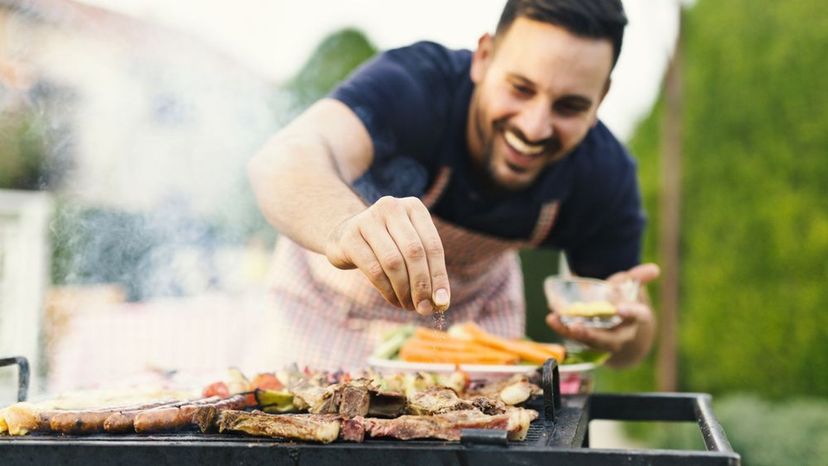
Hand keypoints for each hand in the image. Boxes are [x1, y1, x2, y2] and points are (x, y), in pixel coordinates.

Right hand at [324, 196, 449, 314]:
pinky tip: (394, 300)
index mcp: (413, 207)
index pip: (433, 245)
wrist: (344, 236)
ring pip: (394, 262)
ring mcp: (368, 220)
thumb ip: (427, 270)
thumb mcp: (409, 249)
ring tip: (408, 305)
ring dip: (404, 290)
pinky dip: (387, 290)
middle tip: (424, 308)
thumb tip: (441, 302)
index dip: (439, 276)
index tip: (442, 302)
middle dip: (421, 285)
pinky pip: (374, 270)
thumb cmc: (386, 245)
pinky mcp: (350, 237)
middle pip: (414, 253)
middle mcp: (391, 207)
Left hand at [546, 263, 659, 364]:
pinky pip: (575, 337)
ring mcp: (604, 341)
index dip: (631, 312)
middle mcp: (621, 334)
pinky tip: (551, 318)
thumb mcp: (630, 287)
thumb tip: (654, 269)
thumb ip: (637, 277)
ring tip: (555, 320)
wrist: (618, 324)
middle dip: (593, 335)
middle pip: (609, 339)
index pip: (638, 316)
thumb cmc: (623, 300)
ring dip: (571, 333)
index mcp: (635, 318)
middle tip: (577, 327)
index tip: (620, 308)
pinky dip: (562, 328)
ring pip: (589, 341)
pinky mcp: (588, 340)